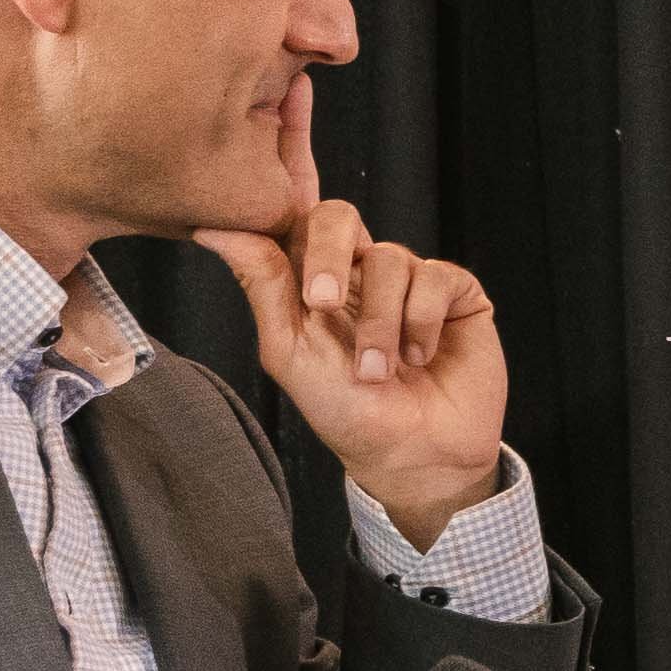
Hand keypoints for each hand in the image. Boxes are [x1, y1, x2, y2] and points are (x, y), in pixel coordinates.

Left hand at [206, 194, 513, 545]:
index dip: (288, 225)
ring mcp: (410, 280)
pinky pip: (437, 278)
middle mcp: (361, 272)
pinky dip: (423, 322)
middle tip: (323, 304)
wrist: (414, 454)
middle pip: (340, 216)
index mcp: (315, 281)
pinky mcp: (456, 294)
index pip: (296, 222)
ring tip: (380, 371)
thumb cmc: (346, 412)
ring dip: (380, 322)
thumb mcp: (290, 352)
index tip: (278, 270)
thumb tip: (214, 230)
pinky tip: (421, 357)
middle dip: (329, 256)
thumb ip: (262, 286)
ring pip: (390, 259)